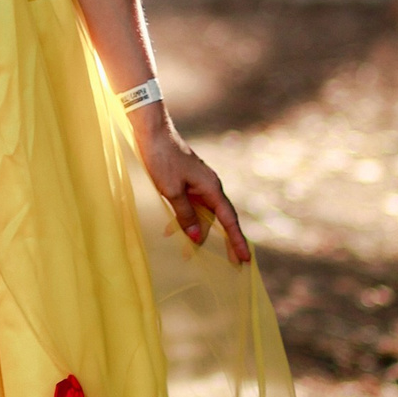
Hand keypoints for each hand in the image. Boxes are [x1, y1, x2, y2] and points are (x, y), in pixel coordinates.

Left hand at [134, 117, 251, 266]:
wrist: (151, 131)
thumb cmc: (162, 159)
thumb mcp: (172, 190)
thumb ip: (185, 215)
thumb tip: (198, 238)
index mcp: (211, 188)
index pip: (229, 220)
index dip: (237, 240)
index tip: (246, 258)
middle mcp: (209, 186)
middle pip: (218, 219)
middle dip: (221, 241)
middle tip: (231, 264)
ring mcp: (198, 183)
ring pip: (202, 213)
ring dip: (195, 231)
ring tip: (186, 253)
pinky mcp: (186, 180)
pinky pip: (190, 205)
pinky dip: (184, 219)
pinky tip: (171, 230)